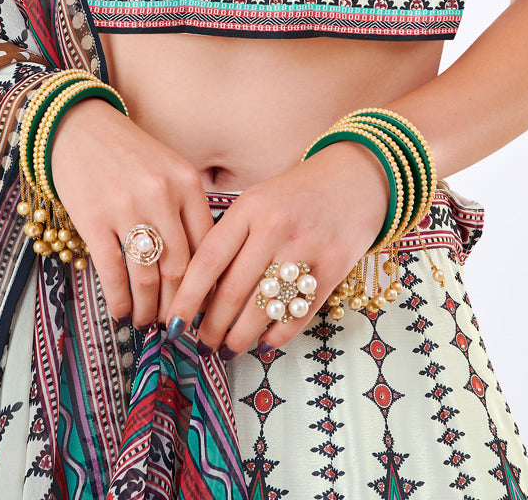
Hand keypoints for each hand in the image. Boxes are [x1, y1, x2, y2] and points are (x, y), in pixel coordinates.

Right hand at [48, 98, 214, 328]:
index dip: (206, 285)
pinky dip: (120, 301)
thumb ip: (185, 210)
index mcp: (187, 182)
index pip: (208, 247)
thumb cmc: (128, 152)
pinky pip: (113, 274)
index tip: (202, 305)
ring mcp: (127, 208)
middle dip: (178, 305)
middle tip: (174, 324)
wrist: (78, 126)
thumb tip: (199, 269)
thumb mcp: (168, 170)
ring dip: (148, 309)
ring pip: (148, 278)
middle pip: (180, 269)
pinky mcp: (94, 220)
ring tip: (146, 321)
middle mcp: (162, 195)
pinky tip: (121, 311)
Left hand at [168, 141, 388, 358]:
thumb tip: (197, 288)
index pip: (208, 261)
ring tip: (227, 349)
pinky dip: (277, 337)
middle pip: (232, 291)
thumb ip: (231, 236)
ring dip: (239, 338)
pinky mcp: (332, 269)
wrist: (356, 177)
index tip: (171, 323)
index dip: (186, 298)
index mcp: (249, 207)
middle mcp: (275, 227)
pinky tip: (264, 342)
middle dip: (211, 327)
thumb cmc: (297, 193)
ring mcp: (305, 249)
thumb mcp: (258, 199)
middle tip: (201, 344)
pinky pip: (297, 315)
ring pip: (262, 310)